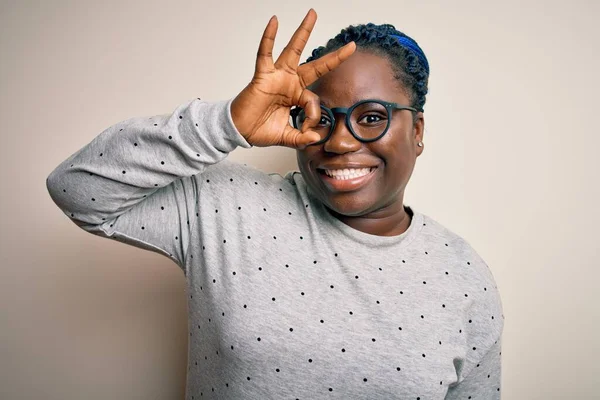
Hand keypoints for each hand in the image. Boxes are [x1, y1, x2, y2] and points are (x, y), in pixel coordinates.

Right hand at [231, 9, 355, 148]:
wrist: (240, 132)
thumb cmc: (260, 130)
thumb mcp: (287, 136)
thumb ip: (301, 138)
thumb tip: (316, 138)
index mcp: (296, 96)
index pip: (314, 101)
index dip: (314, 117)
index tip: (308, 131)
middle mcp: (289, 82)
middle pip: (316, 65)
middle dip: (334, 57)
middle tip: (351, 46)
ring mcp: (277, 76)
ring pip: (293, 50)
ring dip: (303, 32)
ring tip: (313, 15)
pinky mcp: (263, 76)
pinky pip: (265, 53)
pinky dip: (269, 37)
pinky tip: (274, 22)